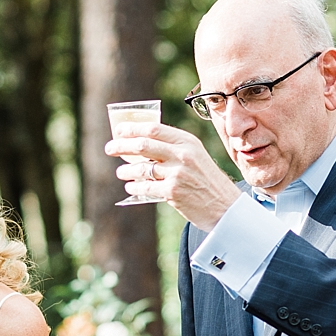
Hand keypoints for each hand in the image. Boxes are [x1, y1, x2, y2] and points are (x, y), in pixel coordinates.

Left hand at [104, 124, 239, 231]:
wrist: (225, 207)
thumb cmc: (207, 181)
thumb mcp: (195, 156)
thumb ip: (173, 148)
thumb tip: (141, 143)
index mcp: (188, 142)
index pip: (154, 128)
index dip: (133, 128)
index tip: (119, 130)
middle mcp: (183, 155)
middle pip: (143, 145)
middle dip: (121, 145)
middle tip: (109, 148)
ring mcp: (178, 174)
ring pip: (141, 168)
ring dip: (126, 170)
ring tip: (120, 172)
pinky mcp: (173, 192)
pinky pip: (145, 187)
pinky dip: (134, 186)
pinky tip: (130, 186)